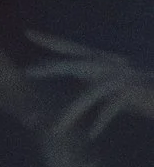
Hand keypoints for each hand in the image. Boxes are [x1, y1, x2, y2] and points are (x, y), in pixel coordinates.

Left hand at [20, 30, 153, 138]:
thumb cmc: (139, 92)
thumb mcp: (110, 87)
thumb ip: (88, 86)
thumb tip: (69, 85)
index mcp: (101, 62)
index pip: (72, 48)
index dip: (52, 41)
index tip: (28, 33)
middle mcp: (111, 64)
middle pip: (77, 63)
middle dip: (53, 67)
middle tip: (28, 72)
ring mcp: (123, 76)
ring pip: (92, 92)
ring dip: (72, 112)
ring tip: (55, 131)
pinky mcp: (134, 90)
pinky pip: (113, 105)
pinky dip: (101, 120)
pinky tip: (91, 134)